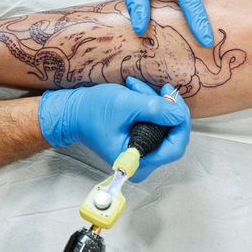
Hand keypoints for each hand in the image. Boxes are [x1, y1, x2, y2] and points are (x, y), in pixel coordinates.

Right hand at [38, 77, 190, 181]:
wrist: (72, 113)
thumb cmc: (92, 111)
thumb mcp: (126, 105)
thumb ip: (156, 110)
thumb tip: (180, 113)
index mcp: (138, 163)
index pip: (175, 146)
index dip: (179, 121)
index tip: (172, 97)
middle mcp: (143, 164)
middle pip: (173, 136)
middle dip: (167, 108)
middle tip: (159, 88)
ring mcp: (142, 155)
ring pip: (165, 128)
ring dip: (157, 104)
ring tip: (136, 87)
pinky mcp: (140, 144)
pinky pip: (157, 126)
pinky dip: (151, 108)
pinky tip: (137, 93)